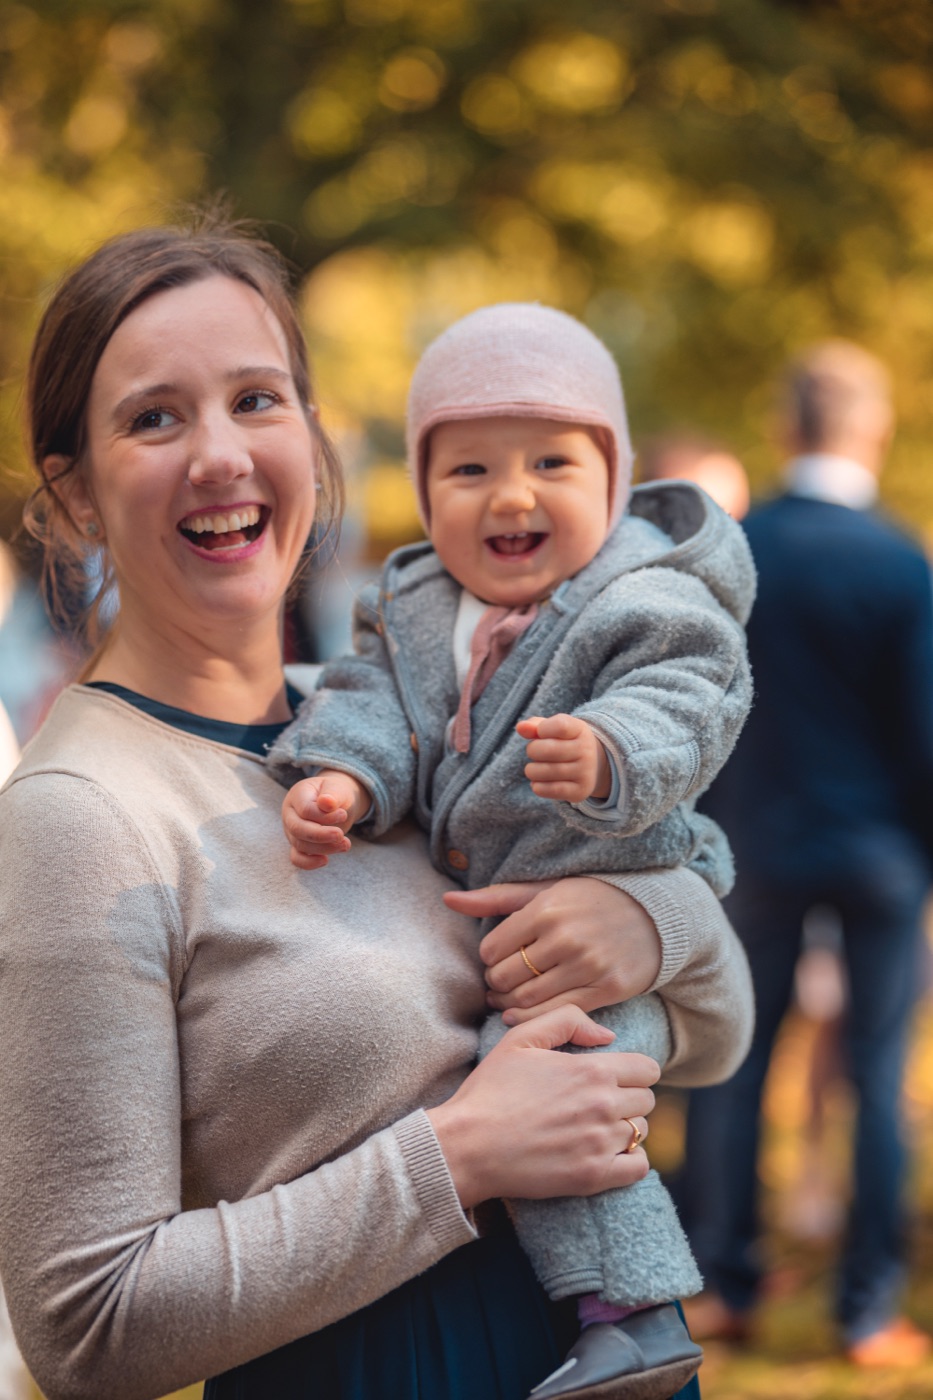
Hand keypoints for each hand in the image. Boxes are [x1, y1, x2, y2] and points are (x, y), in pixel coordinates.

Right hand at [281, 770, 369, 870]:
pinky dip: (309, 863)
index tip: (343, 815)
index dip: (324, 816)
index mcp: (297, 796)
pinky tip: (325, 860)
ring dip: (324, 848)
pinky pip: (297, 858)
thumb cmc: (335, 793)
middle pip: (298, 829)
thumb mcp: (337, 788)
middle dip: (321, 835)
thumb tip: (326, 802)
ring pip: (300, 845)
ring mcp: (291, 831)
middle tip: (340, 835)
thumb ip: (332, 795)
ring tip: (346, 844)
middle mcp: (290, 814)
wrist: (336, 801)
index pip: (305, 810)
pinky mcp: (298, 845)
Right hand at [426, 1004, 657, 1208]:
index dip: (633, 1071)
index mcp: (592, 1070)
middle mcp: (604, 1106)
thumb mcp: (521, 1038)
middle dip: (628, 1098)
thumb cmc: (491, 1090)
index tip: (614, 1078)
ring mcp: (600, 1144)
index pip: (647, 1069)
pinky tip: (606, 1153)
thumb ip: (568, 1021)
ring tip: (594, 1128)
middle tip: (598, 1103)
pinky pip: (639, 1167)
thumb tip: (608, 1036)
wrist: (467, 1145)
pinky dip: (630, 1160)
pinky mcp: (593, 1177)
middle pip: (647, 1100)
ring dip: (625, 1128)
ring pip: (641, 1131)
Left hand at [444, 878, 662, 1023]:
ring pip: (527, 1000)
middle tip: (499, 983)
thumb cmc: (591, 899)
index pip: (492, 949)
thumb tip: (448, 899)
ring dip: (509, 1005)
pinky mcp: (606, 989)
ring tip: (509, 998)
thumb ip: (496, 897)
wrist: (656, 915)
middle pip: (505, 977)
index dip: (489, 958)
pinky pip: (556, 1012)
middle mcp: (565, 937)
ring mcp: (587, 966)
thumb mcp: (545, 890)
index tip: (497, 958)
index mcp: (546, 909)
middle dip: (496, 983)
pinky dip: (532, 1018)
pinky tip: (525, 1012)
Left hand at [516, 713, 610, 801]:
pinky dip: (537, 786)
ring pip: (541, 772)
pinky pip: (547, 790)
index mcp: (580, 730)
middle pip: (545, 750)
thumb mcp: (553, 729)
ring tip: (537, 768)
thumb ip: (535, 726)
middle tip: (536, 752)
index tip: (541, 732)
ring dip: (531, 770)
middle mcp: (586, 750)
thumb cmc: (564, 742)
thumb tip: (520, 727)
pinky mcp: (579, 791)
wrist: (593, 766)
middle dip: (532, 750)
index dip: (541, 729)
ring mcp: (585, 772)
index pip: (559, 726)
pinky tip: (540, 782)